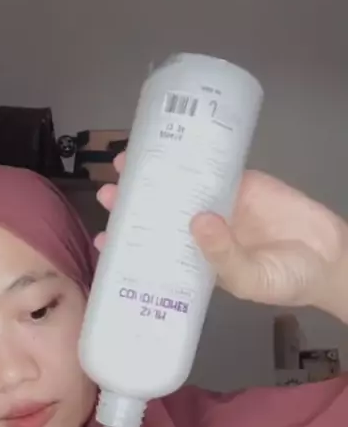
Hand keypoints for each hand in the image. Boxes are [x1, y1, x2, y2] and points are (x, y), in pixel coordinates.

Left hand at [97, 153, 347, 313]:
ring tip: (125, 165)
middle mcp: (199, 232)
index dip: (127, 247)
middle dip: (131, 204)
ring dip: (153, 176)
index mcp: (194, 263)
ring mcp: (219, 204)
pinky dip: (191, 156)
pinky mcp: (240, 182)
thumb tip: (197, 221)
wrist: (331, 258)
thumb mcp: (251, 280)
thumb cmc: (286, 280)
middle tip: (109, 193)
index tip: (102, 240)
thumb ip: (223, 256)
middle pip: (158, 214)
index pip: (152, 253)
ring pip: (177, 187)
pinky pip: (211, 166)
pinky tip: (170, 146)